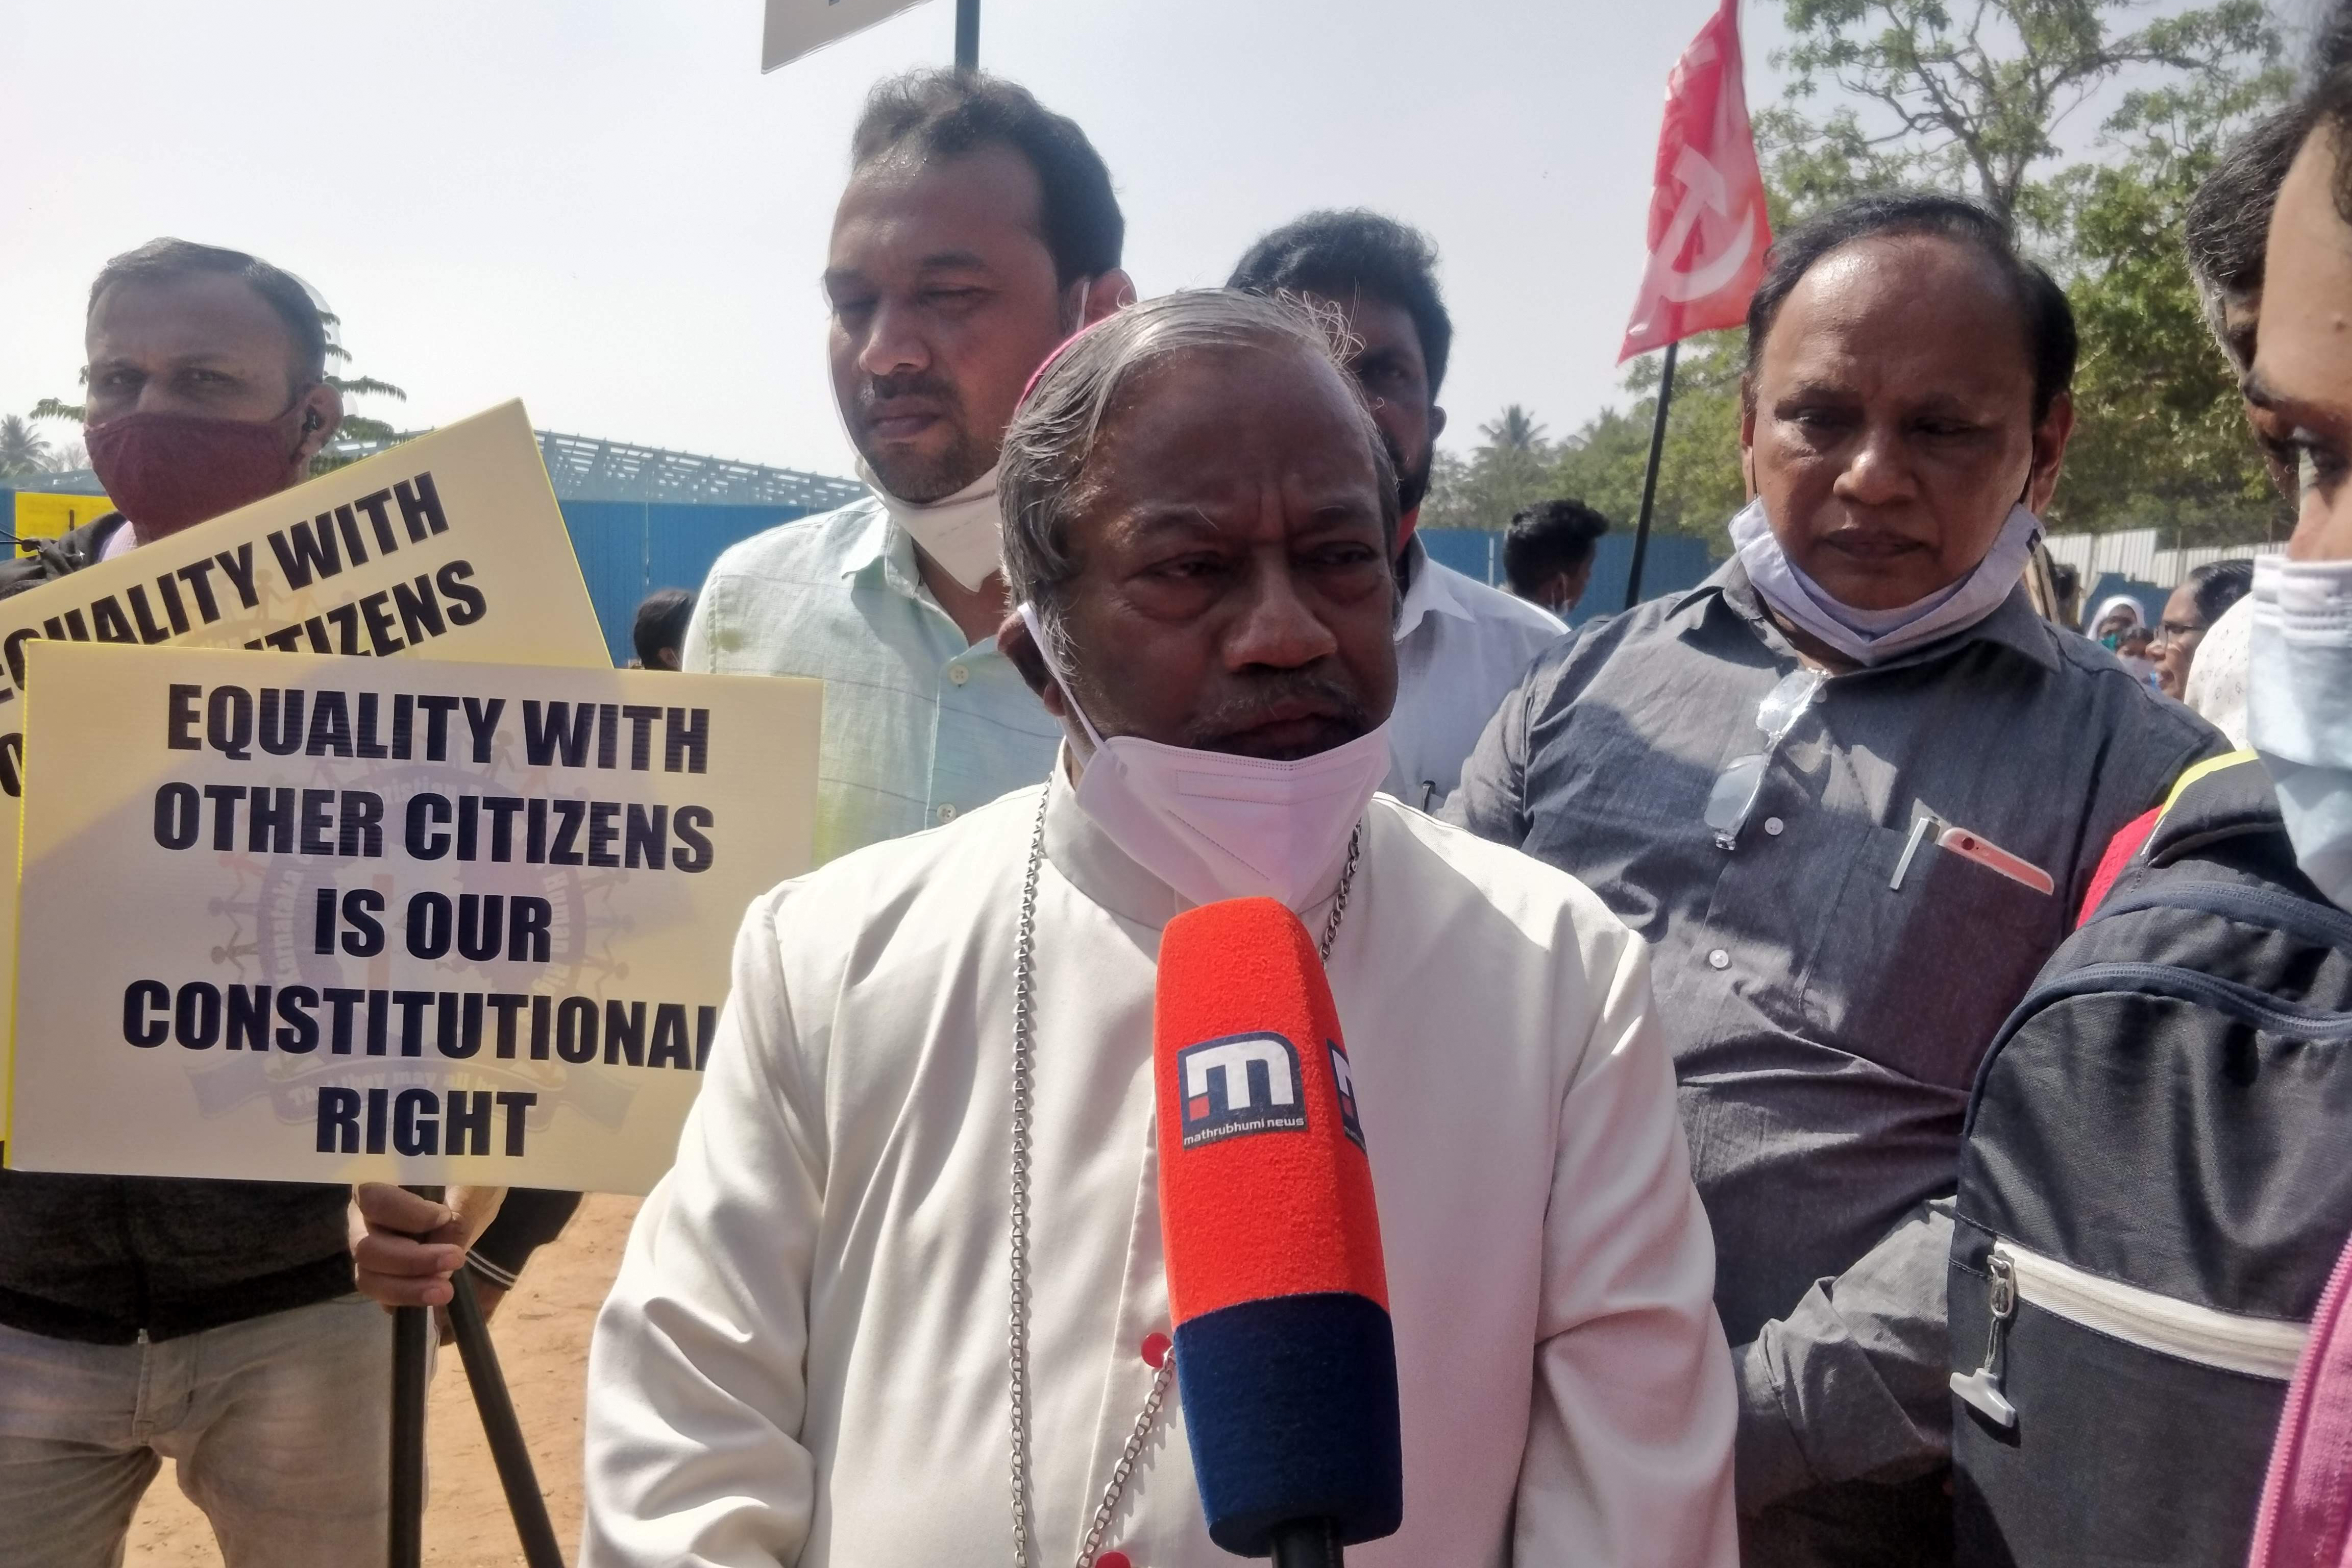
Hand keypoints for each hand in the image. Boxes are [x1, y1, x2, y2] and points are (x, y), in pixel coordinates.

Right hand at [351, 1184, 505, 1308]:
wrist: (473, 1199)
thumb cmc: (467, 1181)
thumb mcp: (473, 1187)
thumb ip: (459, 1211)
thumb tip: (441, 1251)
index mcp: (379, 1183)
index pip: (373, 1198)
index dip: (405, 1213)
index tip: (442, 1216)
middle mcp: (364, 1219)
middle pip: (366, 1248)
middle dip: (411, 1260)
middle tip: (456, 1259)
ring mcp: (371, 1251)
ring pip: (369, 1278)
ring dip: (407, 1288)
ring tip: (445, 1291)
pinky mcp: (384, 1276)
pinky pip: (383, 1296)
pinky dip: (407, 1299)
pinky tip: (434, 1300)